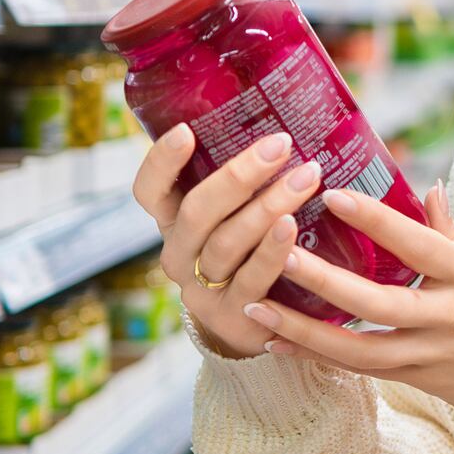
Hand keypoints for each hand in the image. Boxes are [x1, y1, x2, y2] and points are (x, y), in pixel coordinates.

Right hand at [131, 123, 324, 360]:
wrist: (254, 329)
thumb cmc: (250, 255)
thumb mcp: (234, 219)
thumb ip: (244, 185)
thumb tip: (285, 124)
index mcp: (172, 224)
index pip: (149, 191)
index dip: (162, 162)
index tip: (186, 131)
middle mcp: (179, 255)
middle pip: (197, 211)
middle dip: (240, 175)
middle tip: (280, 145)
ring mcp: (202, 290)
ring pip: (227, 242)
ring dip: (267, 207)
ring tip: (305, 179)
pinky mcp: (232, 318)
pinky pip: (251, 280)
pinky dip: (272, 252)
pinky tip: (293, 227)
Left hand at [247, 185, 453, 433]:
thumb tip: (427, 190)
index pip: (417, 244)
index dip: (374, 220)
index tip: (332, 197)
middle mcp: (450, 319)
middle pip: (376, 301)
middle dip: (323, 280)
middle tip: (278, 254)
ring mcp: (434, 357)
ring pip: (359, 348)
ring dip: (304, 331)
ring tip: (257, 309)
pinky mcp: (424, 384)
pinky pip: (364, 370)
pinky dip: (322, 356)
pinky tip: (284, 344)